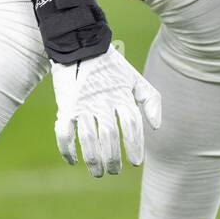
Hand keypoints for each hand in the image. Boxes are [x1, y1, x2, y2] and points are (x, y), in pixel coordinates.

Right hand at [51, 46, 161, 176]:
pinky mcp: (65, 106)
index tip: (136, 162)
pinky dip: (66, 149)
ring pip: (88, 138)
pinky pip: (64, 132)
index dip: (135, 146)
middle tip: (115, 170)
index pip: (131, 126)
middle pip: (110, 136)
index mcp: (121, 96)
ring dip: (93, 159)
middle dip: (113, 158)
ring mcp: (82, 104)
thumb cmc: (112, 68)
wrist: (81, 47)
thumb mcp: (136, 79)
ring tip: (98, 172)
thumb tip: (156, 128)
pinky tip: (73, 161)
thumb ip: (150, 100)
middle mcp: (102, 101)